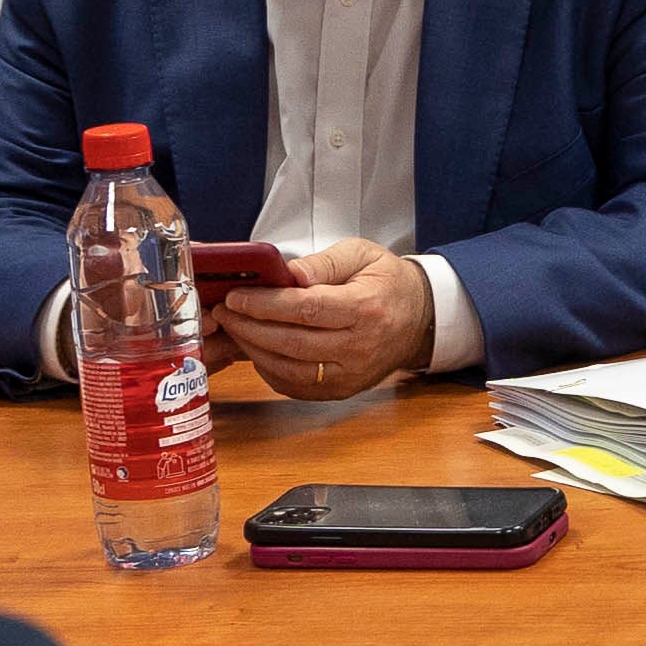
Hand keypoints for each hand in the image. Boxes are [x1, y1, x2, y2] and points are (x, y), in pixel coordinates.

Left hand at [219, 243, 435, 399]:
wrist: (419, 319)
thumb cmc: (387, 283)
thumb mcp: (362, 255)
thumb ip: (324, 263)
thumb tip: (289, 275)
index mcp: (366, 308)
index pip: (307, 310)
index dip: (266, 305)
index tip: (238, 297)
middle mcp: (360, 347)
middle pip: (292, 342)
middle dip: (250, 327)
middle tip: (225, 312)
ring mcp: (351, 374)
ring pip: (289, 369)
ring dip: (254, 349)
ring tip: (235, 328)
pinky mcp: (342, 390)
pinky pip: (296, 386)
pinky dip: (269, 370)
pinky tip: (257, 350)